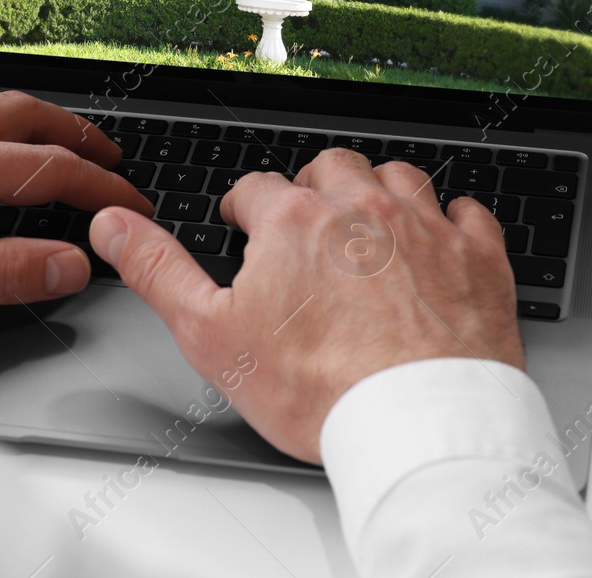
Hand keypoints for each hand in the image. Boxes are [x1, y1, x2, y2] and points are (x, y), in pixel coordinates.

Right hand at [88, 150, 522, 463]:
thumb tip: (113, 225)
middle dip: (313, 190)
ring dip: (378, 193)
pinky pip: (467, 211)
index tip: (246, 227)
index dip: (245, 209)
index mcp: (295, 220)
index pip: (258, 188)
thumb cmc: (321, 390)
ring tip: (366, 227)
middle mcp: (362, 207)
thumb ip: (157, 270)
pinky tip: (439, 240)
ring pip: (398, 176)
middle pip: (331, 168)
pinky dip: (449, 220)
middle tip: (305, 225)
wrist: (418, 423)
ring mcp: (426, 227)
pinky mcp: (478, 256)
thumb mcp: (210, 335)